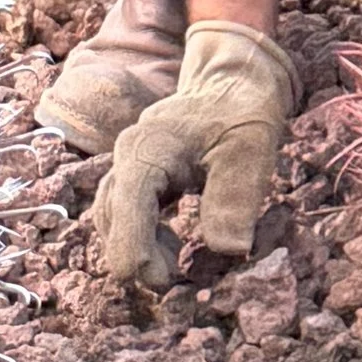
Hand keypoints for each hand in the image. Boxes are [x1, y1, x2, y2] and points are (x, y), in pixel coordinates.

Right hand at [92, 22, 295, 289]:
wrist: (235, 78)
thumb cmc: (243, 110)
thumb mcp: (251, 150)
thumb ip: (235, 198)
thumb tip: (228, 252)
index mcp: (148, 149)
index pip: (124, 208)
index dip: (136, 251)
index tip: (162, 280)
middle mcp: (127, 157)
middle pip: (110, 219)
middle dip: (135, 257)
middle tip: (175, 283)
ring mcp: (129, 166)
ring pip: (113, 220)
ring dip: (138, 250)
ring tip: (178, 267)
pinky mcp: (139, 177)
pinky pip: (126, 215)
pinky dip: (143, 239)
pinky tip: (174, 249)